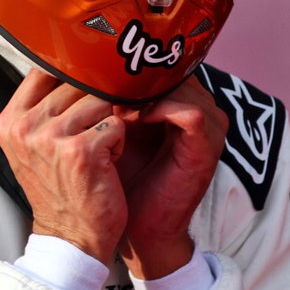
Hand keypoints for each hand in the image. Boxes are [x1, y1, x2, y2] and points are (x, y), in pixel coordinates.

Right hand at [0, 70, 127, 264]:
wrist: (71, 238)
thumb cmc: (60, 190)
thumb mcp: (34, 146)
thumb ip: (43, 107)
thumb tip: (70, 62)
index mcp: (10, 121)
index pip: (44, 69)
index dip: (73, 75)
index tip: (84, 91)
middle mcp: (25, 127)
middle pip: (77, 82)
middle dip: (94, 104)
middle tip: (91, 135)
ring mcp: (51, 138)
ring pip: (100, 101)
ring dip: (108, 124)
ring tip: (98, 150)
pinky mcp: (81, 151)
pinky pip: (117, 123)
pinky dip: (120, 142)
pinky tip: (107, 163)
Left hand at [113, 77, 228, 279]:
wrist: (140, 228)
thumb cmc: (124, 179)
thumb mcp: (114, 129)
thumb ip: (110, 97)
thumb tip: (80, 63)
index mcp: (182, 102)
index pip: (163, 61)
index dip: (130, 61)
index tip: (97, 66)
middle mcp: (202, 109)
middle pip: (175, 68)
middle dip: (137, 72)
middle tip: (102, 75)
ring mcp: (210, 128)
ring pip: (183, 85)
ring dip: (145, 90)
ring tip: (114, 98)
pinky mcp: (207, 147)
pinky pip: (189, 114)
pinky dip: (159, 111)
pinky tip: (130, 119)